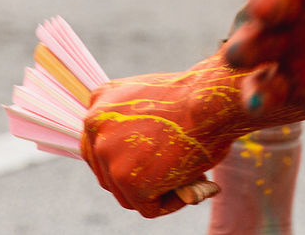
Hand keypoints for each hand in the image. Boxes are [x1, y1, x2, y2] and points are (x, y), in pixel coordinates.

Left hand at [80, 71, 233, 217]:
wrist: (209, 98)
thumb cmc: (192, 96)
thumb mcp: (146, 97)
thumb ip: (130, 122)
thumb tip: (137, 155)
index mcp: (98, 107)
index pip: (96, 149)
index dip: (122, 161)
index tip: (145, 165)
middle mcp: (95, 130)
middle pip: (108, 174)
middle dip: (136, 181)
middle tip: (166, 176)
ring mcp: (110, 157)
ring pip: (127, 195)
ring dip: (153, 192)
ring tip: (182, 176)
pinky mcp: (129, 181)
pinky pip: (150, 207)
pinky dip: (171, 203)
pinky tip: (188, 185)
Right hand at [224, 0, 304, 119]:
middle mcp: (299, 4)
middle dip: (264, 2)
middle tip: (272, 4)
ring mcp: (294, 45)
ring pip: (254, 43)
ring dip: (246, 46)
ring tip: (242, 53)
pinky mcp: (296, 83)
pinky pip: (268, 88)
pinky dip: (259, 94)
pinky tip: (258, 101)